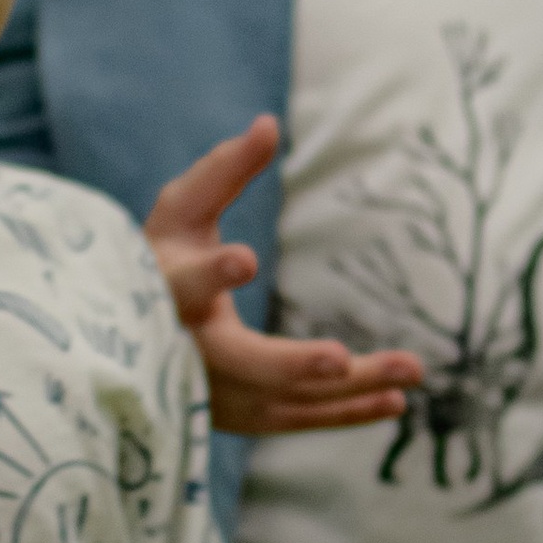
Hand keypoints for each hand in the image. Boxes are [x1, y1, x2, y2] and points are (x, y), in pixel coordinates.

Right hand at [145, 117, 422, 433]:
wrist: (129, 340)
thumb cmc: (162, 258)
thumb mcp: (182, 211)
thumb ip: (223, 171)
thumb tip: (270, 123)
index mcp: (164, 293)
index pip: (182, 285)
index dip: (210, 274)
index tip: (245, 258)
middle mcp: (186, 353)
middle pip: (239, 364)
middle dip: (291, 364)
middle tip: (339, 358)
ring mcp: (214, 394)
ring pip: (283, 399)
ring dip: (348, 389)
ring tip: (413, 370)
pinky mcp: (242, 417)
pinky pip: (299, 418)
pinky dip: (348, 412)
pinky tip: (398, 399)